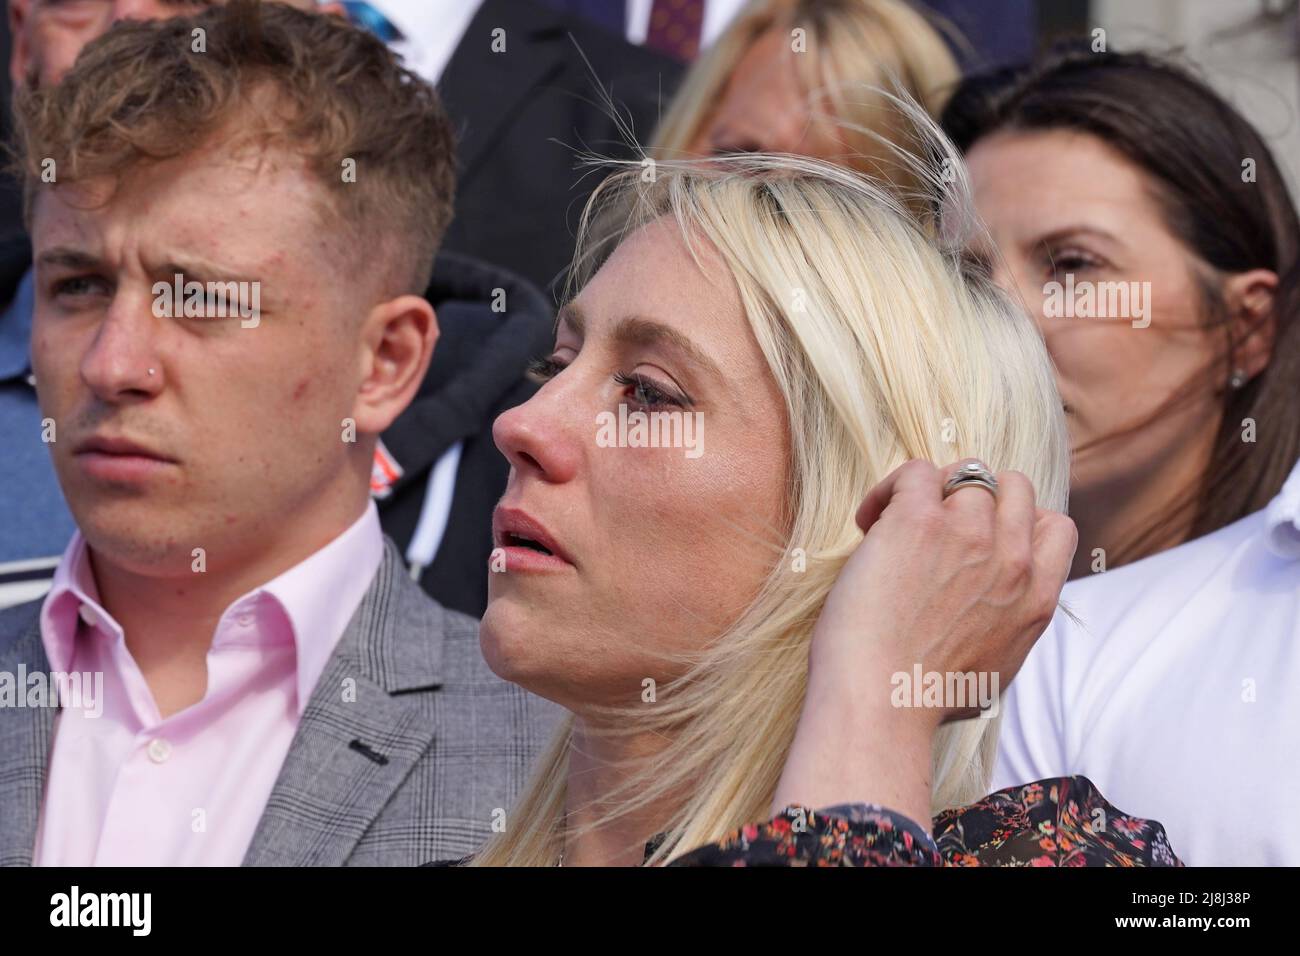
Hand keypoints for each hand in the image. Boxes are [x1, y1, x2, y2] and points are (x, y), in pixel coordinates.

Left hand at [772, 459, 1075, 825]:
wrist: (881, 705)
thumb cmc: (922, 702)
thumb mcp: (996, 671)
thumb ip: (1008, 627)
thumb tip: (992, 613)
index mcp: (1037, 598)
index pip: (1054, 525)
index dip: (1017, 521)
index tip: (979, 541)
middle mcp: (1012, 560)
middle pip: (1011, 486)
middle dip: (973, 498)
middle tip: (933, 527)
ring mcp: (969, 534)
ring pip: (964, 473)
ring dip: (929, 492)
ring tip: (891, 526)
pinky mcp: (919, 521)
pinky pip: (915, 471)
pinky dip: (888, 489)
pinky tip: (869, 523)